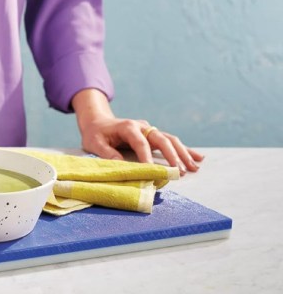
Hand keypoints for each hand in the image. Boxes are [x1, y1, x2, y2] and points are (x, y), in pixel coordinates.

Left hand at [71, 89, 204, 173]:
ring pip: (170, 140)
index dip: (147, 157)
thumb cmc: (95, 134)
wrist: (98, 121)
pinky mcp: (153, 136)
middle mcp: (142, 126)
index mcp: (128, 127)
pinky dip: (184, 150)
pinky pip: (171, 142)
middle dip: (172, 155)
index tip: (152, 172)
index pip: (140, 142)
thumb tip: (121, 165)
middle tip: (180, 171)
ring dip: (183, 153)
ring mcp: (149, 130)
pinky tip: (198, 158)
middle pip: (161, 139)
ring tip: (194, 168)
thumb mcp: (94, 143)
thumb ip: (107, 153)